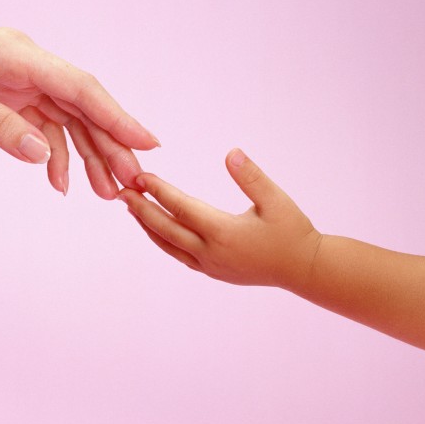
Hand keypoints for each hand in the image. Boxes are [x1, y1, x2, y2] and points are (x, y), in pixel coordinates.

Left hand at [0, 1, 158, 197]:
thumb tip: (43, 155)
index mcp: (16, 53)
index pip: (79, 87)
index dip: (117, 117)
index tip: (148, 145)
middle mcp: (24, 62)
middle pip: (80, 104)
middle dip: (107, 144)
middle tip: (128, 185)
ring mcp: (15, 78)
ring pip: (64, 117)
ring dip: (85, 152)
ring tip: (103, 192)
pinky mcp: (2, 92)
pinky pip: (38, 122)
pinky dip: (51, 151)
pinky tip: (57, 180)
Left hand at [119, 149, 322, 287]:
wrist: (304, 269)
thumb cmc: (293, 231)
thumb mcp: (276, 200)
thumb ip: (251, 177)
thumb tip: (231, 152)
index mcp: (223, 232)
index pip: (181, 207)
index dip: (158, 191)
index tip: (140, 176)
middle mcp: (210, 252)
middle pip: (165, 228)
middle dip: (141, 209)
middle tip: (120, 192)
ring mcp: (209, 265)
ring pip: (168, 245)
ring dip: (147, 226)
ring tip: (130, 208)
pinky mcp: (212, 271)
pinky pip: (178, 255)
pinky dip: (162, 240)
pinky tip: (154, 229)